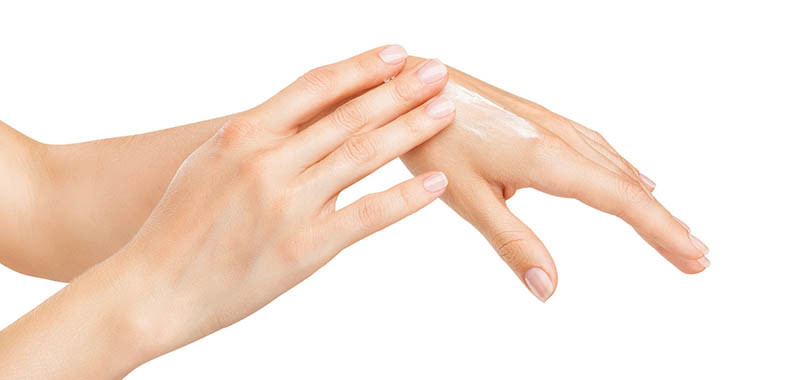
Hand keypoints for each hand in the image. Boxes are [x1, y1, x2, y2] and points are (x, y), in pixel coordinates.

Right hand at [0, 46, 454, 377]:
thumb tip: (309, 112)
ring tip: (445, 109)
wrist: (152, 288)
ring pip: (362, 154)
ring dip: (410, 128)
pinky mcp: (303, 248)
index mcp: (244, 133)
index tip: (396, 53)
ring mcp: (288, 204)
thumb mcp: (212, 161)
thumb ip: (261, 135)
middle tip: (439, 71)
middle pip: (349, 114)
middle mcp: (268, 161)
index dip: (362, 66)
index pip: (317, 86)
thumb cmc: (180, 224)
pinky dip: (405, 198)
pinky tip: (434, 182)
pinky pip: (365, 215)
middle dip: (400, 89)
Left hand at [401, 58, 709, 301]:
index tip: (694, 257)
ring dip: (646, 198)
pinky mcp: (539, 120)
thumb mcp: (468, 198)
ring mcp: (552, 125)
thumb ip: (512, 243)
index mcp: (548, 160)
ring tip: (670, 225)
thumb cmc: (433, 140)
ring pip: (613, 165)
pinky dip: (622, 170)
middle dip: (663, 222)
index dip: (661, 231)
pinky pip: (596, 148)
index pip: (621, 201)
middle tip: (697, 255)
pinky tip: (629, 175)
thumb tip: (549, 289)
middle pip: (627, 185)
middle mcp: (560, 138)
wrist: (412, 86)